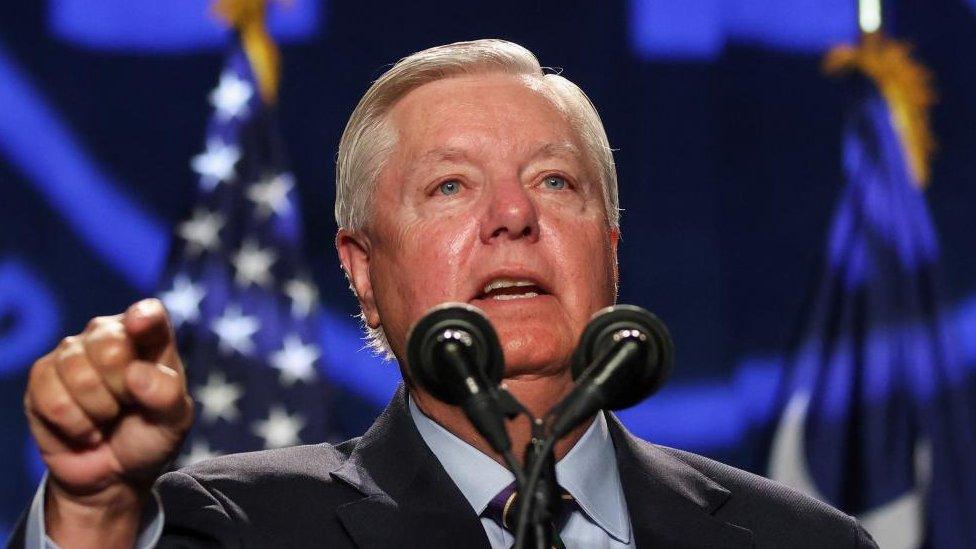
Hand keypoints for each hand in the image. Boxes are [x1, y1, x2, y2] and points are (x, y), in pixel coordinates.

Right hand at [24, 298, 193, 546]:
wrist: (114, 473)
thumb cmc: (150, 436)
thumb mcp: (174, 422)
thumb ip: (168, 394)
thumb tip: (136, 372)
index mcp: (149, 338)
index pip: (148, 315)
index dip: (143, 317)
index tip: (139, 324)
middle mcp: (109, 336)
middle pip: (110, 347)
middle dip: (122, 389)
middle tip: (127, 405)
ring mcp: (72, 353)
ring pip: (77, 372)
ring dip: (98, 410)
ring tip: (107, 418)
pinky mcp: (42, 377)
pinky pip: (52, 398)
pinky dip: (75, 424)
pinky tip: (85, 429)